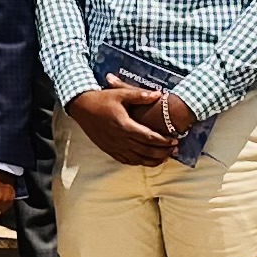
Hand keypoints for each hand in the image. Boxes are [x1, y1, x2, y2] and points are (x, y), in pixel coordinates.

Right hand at [67, 86, 182, 168]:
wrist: (81, 108)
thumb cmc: (101, 99)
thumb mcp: (121, 94)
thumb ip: (140, 95)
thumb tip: (159, 94)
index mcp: (124, 126)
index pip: (149, 137)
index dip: (164, 141)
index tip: (175, 140)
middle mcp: (120, 139)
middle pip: (146, 151)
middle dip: (163, 151)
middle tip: (175, 149)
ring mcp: (114, 147)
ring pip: (138, 159)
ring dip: (153, 160)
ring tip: (165, 157)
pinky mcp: (109, 150)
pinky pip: (127, 161)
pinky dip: (139, 162)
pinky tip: (147, 160)